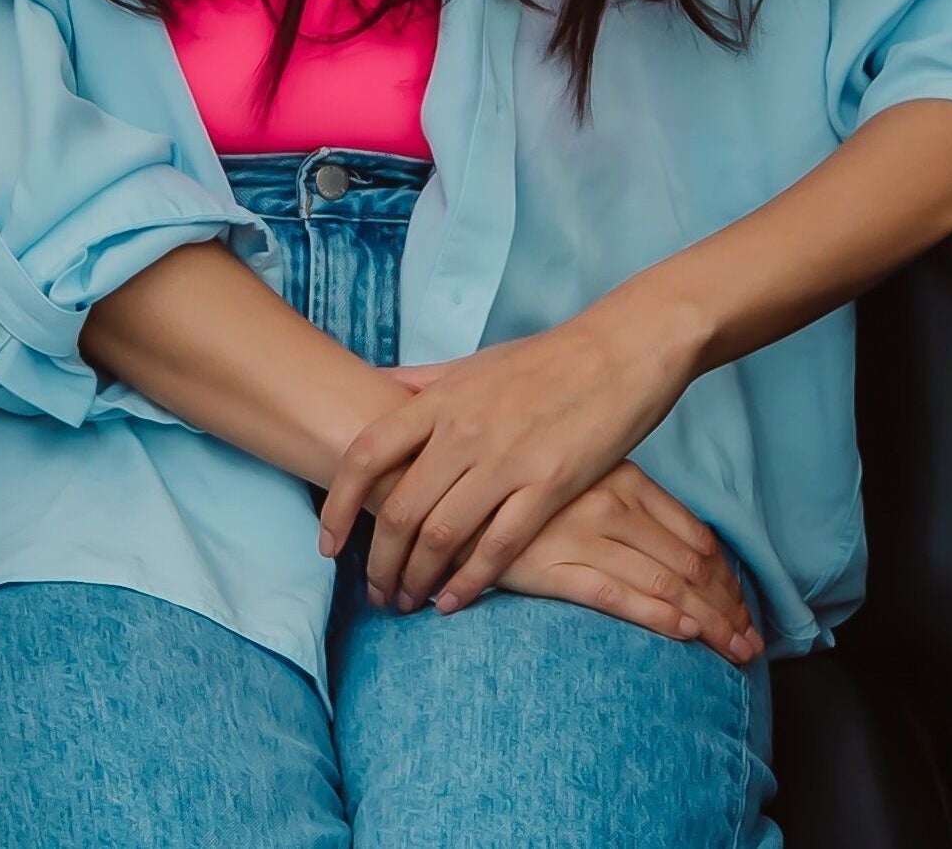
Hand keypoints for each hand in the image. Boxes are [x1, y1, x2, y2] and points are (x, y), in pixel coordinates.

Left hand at [318, 302, 704, 613]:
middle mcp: (464, 431)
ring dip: (416, 579)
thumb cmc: (548, 358)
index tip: (329, 542)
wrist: (622, 349)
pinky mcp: (549, 485)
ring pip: (441, 535)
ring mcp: (506, 459)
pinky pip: (498, 546)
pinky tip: (453, 602)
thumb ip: (422, 382)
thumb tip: (375, 387)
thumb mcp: (475, 363)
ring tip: (407, 601)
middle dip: (378, 561)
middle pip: (398, 509)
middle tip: (375, 591)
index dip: (338, 504)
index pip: (365, 454)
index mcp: (441, 400)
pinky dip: (468, 581)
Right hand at [491, 463, 763, 662]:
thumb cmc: (515, 485)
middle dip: (728, 607)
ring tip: (734, 650)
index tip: (742, 608)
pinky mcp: (550, 565)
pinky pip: (615, 594)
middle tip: (752, 641)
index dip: (727, 578)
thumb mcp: (581, 477)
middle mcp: (610, 503)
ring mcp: (581, 534)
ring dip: (709, 620)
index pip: (696, 536)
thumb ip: (627, 503)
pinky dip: (657, 614)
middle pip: (690, 564)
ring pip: (665, 582)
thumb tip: (678, 550)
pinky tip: (686, 633)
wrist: (442, 483)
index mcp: (624, 479)